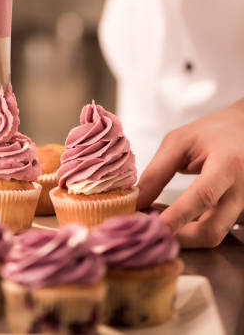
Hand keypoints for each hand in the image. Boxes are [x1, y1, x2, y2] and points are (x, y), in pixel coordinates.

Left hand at [137, 99, 243, 247]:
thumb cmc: (212, 132)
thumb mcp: (179, 142)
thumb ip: (157, 171)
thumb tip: (136, 201)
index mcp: (227, 164)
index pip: (203, 196)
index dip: (177, 216)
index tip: (152, 226)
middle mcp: (242, 189)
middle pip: (212, 229)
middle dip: (178, 236)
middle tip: (148, 226)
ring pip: (214, 235)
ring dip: (183, 234)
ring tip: (159, 216)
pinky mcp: (242, 213)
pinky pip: (216, 230)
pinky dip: (193, 229)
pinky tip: (176, 216)